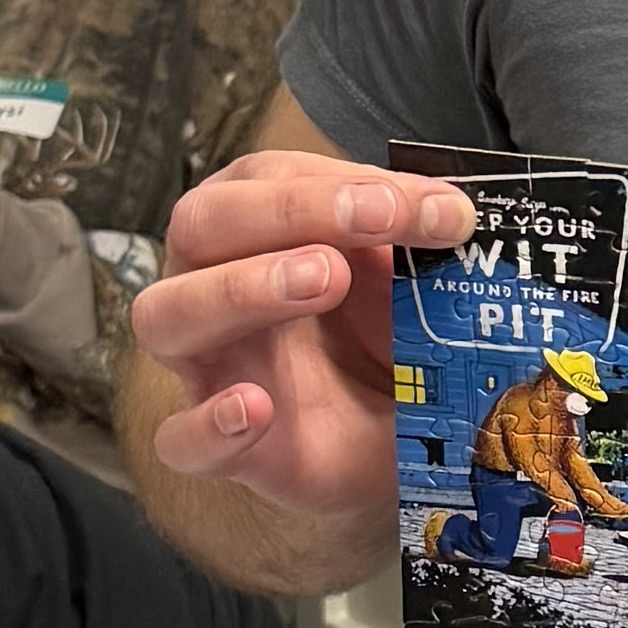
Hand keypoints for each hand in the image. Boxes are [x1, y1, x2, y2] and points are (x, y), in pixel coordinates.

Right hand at [134, 154, 470, 518]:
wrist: (406, 442)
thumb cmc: (392, 343)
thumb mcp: (416, 288)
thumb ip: (424, 249)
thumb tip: (460, 212)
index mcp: (258, 230)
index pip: (269, 179)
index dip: (342, 181)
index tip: (434, 203)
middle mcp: (214, 285)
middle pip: (201, 225)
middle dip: (290, 211)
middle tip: (377, 217)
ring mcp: (211, 367)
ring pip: (166, 314)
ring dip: (240, 288)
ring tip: (323, 279)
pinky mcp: (228, 448)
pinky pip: (182, 439)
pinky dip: (209, 423)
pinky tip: (256, 407)